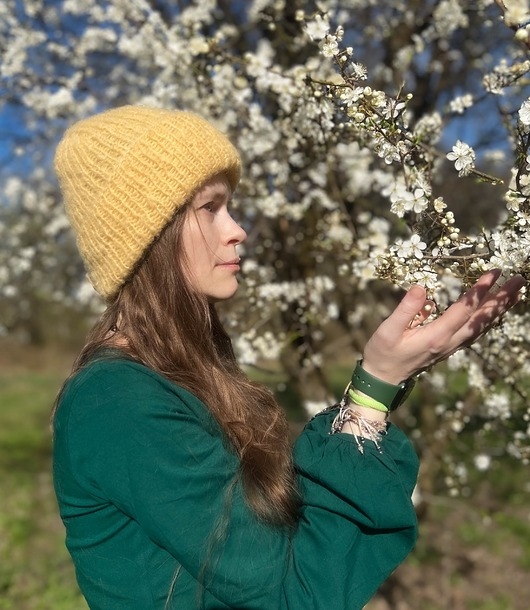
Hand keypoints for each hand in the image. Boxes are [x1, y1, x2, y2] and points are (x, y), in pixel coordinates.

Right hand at [361, 269, 524, 383]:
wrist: (383, 378)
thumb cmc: (382, 352)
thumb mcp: (387, 330)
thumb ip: (405, 309)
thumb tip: (421, 287)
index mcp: (435, 336)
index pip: (464, 310)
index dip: (480, 290)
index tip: (493, 272)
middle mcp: (449, 343)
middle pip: (481, 319)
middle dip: (501, 299)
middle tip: (519, 280)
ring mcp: (451, 347)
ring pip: (481, 327)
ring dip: (499, 309)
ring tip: (515, 293)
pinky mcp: (449, 348)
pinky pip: (475, 333)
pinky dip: (489, 321)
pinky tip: (494, 313)